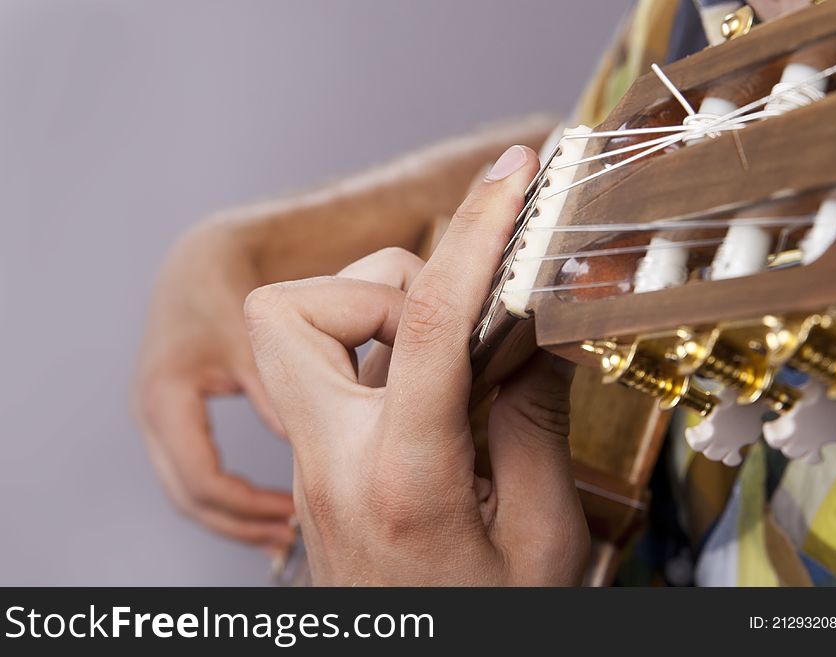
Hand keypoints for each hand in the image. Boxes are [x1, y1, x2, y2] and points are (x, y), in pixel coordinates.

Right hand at [134, 223, 294, 552]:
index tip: (292, 515)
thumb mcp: (251, 338)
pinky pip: (191, 473)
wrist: (199, 262)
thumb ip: (271, 390)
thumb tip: (301, 447)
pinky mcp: (171, 417)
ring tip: (280, 534)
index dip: (247, 507)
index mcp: (166, 399)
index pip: (200, 481)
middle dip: (238, 525)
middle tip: (289, 539)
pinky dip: (224, 497)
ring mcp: (156, 419)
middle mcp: (151, 415)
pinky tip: (262, 503)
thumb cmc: (226, 291)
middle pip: (187, 500)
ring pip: (186, 494)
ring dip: (231, 518)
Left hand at [245, 146, 588, 584]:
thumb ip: (535, 424)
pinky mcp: (314, 466)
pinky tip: (433, 393)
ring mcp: (311, 464)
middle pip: (291, 311)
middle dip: (380, 284)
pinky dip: (378, 354)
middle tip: (453, 320)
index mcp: (404, 477)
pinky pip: (324, 372)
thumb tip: (534, 331)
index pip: (430, 321)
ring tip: (448, 359)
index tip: (512, 175)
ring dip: (374, 317)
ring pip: (293, 332)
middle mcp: (334, 461)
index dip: (476, 232)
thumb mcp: (544, 537)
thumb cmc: (486, 620)